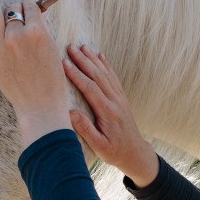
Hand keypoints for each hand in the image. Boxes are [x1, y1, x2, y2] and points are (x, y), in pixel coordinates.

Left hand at [0, 0, 70, 144]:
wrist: (39, 104)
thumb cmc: (51, 80)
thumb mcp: (53, 50)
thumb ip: (43, 30)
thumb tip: (35, 14)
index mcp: (38, 32)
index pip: (31, 6)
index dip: (30, 3)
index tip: (29, 4)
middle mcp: (18, 34)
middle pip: (13, 8)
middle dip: (16, 5)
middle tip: (17, 8)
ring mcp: (2, 44)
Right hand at [64, 45, 158, 186]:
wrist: (135, 153)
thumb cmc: (115, 152)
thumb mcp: (99, 146)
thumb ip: (86, 129)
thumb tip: (71, 113)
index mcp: (108, 112)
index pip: (90, 88)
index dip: (77, 75)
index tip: (64, 63)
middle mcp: (115, 101)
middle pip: (98, 76)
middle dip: (83, 61)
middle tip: (70, 48)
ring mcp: (120, 98)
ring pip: (105, 74)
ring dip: (93, 59)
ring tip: (82, 47)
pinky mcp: (121, 98)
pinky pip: (113, 78)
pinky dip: (106, 65)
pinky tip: (100, 56)